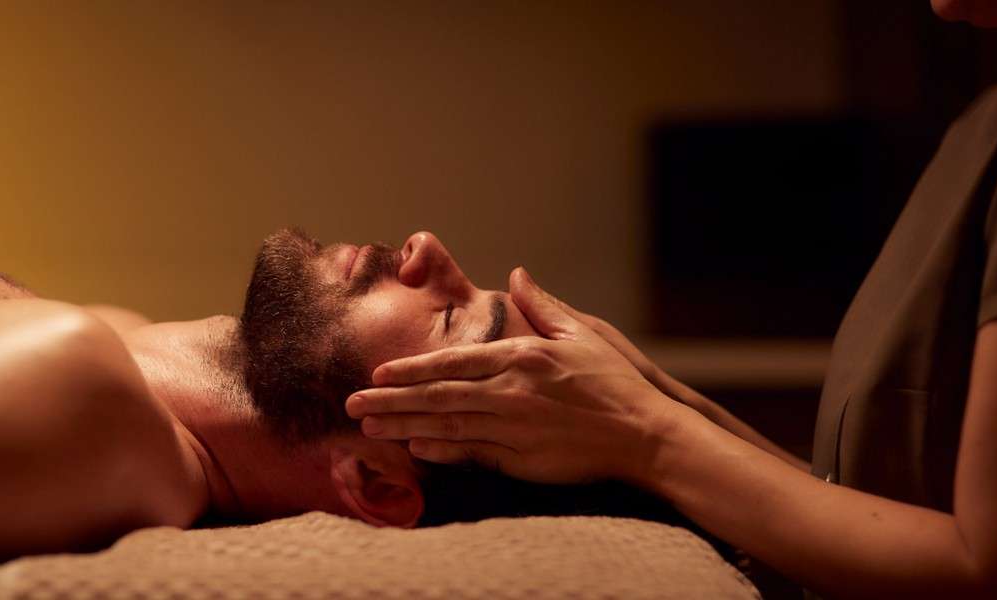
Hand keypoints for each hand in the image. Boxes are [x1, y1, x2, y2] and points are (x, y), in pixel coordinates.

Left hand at [345, 267, 679, 484]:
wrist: (645, 434)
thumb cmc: (614, 382)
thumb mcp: (581, 334)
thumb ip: (543, 305)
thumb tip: (517, 274)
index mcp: (522, 357)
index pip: (453, 361)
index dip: (411, 368)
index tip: (378, 374)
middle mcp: (512, 391)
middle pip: (438, 395)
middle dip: (390, 401)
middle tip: (351, 405)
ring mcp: (516, 428)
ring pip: (448, 426)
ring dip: (404, 426)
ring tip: (369, 429)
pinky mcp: (524, 459)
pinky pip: (473, 454)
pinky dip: (442, 451)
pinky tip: (414, 449)